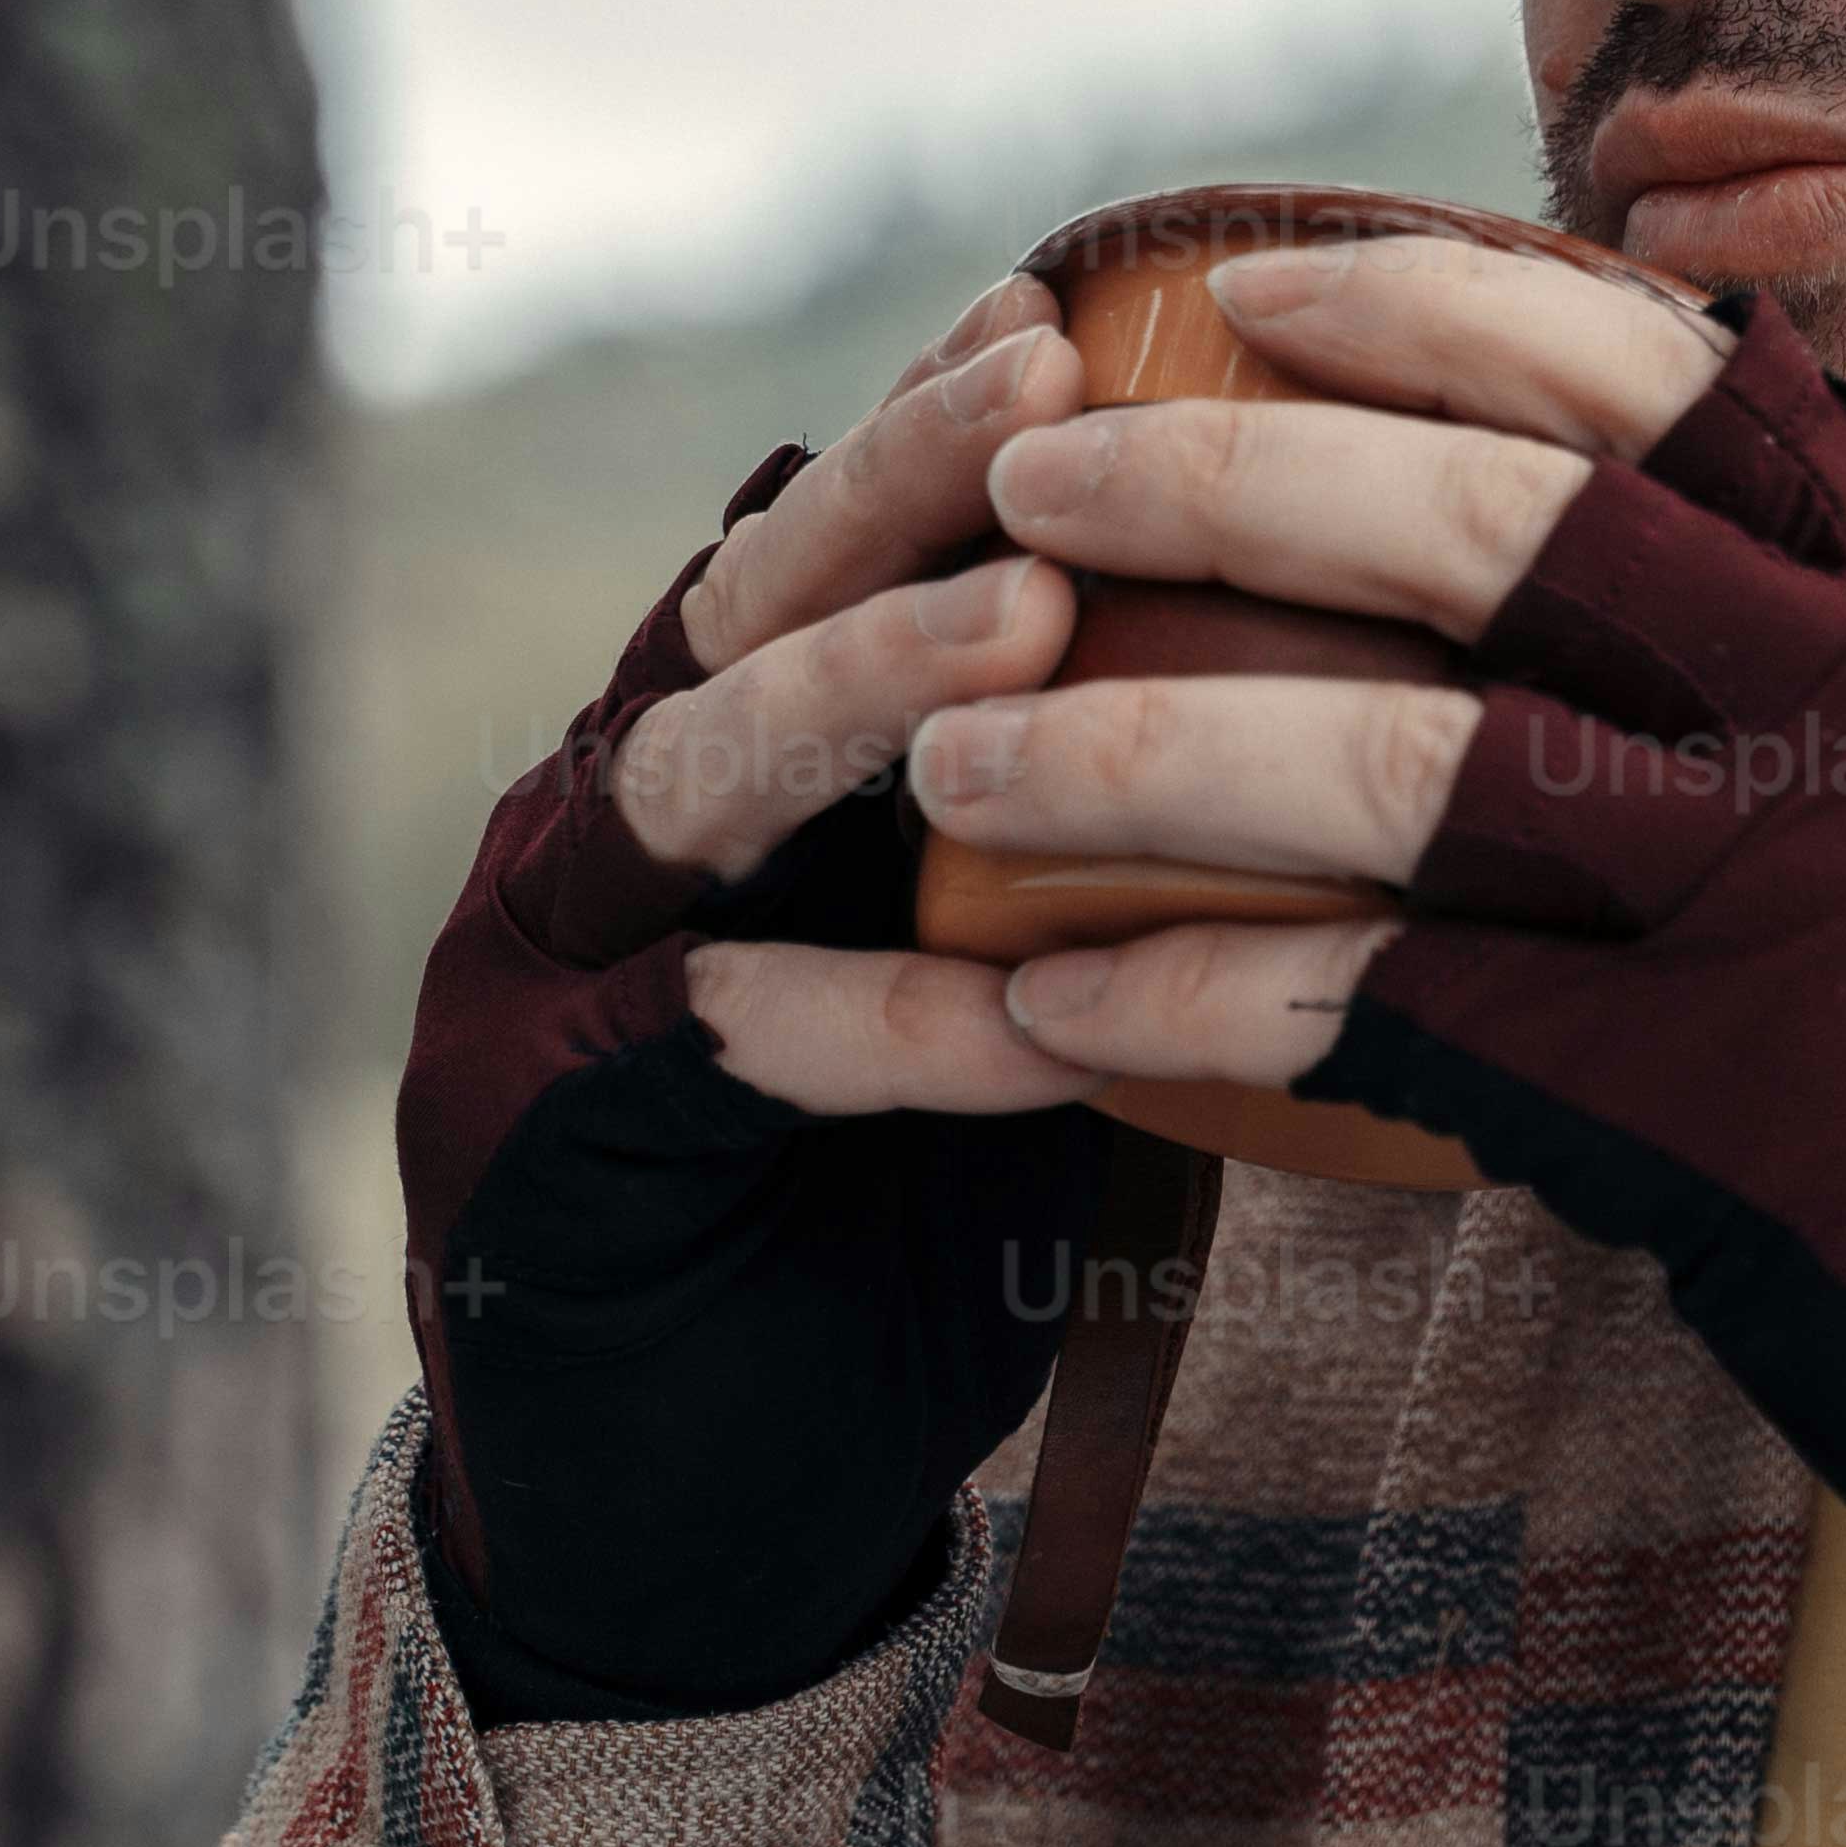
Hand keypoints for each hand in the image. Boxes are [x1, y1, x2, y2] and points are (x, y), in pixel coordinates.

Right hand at [396, 272, 1127, 1722]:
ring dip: (864, 691)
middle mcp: (599, 838)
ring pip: (695, 778)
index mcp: (706, 779)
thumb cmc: (872, 1252)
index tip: (1074, 308)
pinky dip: (865, 1024)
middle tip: (1049, 379)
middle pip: (737, 603)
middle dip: (895, 487)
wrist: (687, 1538)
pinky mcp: (532, 1148)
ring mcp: (536, 979)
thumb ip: (1069, 867)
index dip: (927, 432)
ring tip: (1030, 624)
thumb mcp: (1004, 1018)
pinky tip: (1014, 1019)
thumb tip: (1313, 702)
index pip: (809, 555)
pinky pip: (709, 1047)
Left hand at [919, 234, 1845, 1637]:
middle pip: (1489, 529)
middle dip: (1224, 484)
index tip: (1263, 279)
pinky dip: (1193, 1001)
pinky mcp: (1702, 1119)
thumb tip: (1684, 530)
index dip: (1439, 307)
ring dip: (1135, 750)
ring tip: (957, 755)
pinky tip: (1050, 1003)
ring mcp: (1782, 913)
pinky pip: (1382, 1020)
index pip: (1665, 375)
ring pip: (1395, 767)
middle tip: (1029, 484)